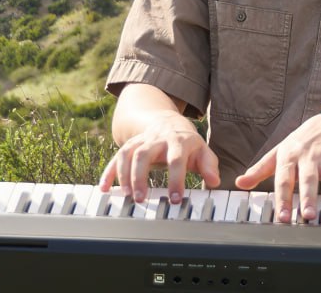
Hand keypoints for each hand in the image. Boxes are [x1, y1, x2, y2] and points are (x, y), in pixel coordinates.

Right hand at [99, 110, 220, 204]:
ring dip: (124, 176)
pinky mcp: (129, 145)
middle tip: (142, 199)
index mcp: (178, 141)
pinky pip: (116, 157)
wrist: (167, 121)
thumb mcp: (202, 151)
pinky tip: (105, 188)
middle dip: (141, 177)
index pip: (176, 160)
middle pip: (144, 154)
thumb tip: (215, 181)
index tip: (175, 199)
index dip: (176, 179)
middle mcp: (157, 139)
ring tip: (127, 196)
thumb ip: (209, 166)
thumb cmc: (187, 143)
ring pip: (128, 154)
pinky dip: (109, 173)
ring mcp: (141, 141)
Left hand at [234, 111, 320, 223]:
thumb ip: (260, 169)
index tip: (283, 216)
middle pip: (310, 179)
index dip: (283, 197)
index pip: (284, 178)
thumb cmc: (301, 141)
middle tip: (309, 216)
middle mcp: (310, 157)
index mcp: (290, 155)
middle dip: (310, 197)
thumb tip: (240, 182)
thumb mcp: (279, 152)